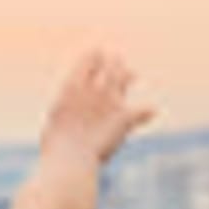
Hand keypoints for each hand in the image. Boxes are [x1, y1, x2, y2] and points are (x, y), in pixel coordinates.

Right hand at [48, 50, 153, 165]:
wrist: (70, 157)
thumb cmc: (56, 145)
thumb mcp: (56, 122)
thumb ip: (65, 108)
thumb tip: (76, 106)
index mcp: (72, 87)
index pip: (86, 62)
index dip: (92, 57)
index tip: (97, 51)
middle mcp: (93, 89)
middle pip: (108, 68)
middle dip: (114, 63)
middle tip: (117, 59)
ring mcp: (110, 101)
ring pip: (123, 79)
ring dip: (128, 75)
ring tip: (132, 74)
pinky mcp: (124, 118)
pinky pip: (142, 111)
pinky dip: (146, 112)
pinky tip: (152, 110)